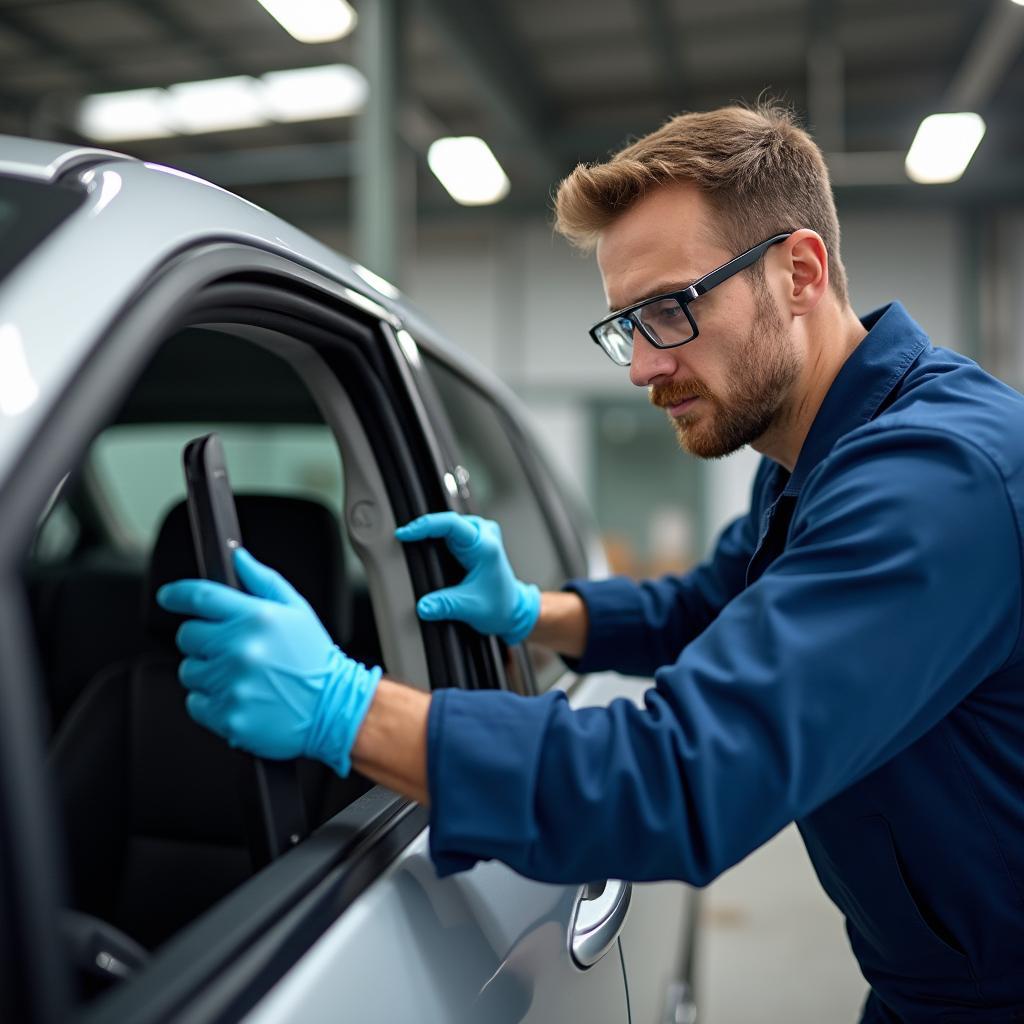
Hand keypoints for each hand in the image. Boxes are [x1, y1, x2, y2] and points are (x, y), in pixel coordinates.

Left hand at [155, 548, 380, 776]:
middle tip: (232, 650)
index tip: (169, 596)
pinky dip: (211, 702)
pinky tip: (239, 697)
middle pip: (187, 636)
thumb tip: (237, 557)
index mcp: (257, 618)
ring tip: (241, 677)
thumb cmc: (315, 660)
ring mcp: (232, 684)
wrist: (335, 709)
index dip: (177, 594)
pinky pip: (195, 703)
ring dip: (208, 673)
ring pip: (189, 671)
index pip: (200, 596)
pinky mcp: (227, 715)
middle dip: (204, 640)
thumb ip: (262, 580)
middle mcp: (241, 649)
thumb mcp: (297, 610)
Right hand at [395, 512, 539, 644]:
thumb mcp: (471, 608)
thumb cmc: (500, 606)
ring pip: (448, 523)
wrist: (514, 609)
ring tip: (410, 540)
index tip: (405, 533)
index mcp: (485, 547)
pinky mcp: (475, 538)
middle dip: (423, 529)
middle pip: (446, 521)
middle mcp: (484, 535)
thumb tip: (423, 606)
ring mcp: (481, 534)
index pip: (451, 524)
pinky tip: (424, 543)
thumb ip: (445, 606)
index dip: (425, 526)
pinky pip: (452, 529)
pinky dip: (436, 535)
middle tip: (402, 538)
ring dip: (429, 531)